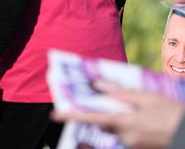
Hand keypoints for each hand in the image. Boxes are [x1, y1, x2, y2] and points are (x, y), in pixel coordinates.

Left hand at [52, 83, 184, 148]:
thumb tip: (99, 86)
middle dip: (105, 114)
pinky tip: (142, 120)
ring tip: (139, 112)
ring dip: (119, 121)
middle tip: (117, 104)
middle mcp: (126, 137)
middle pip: (104, 124)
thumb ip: (120, 93)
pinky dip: (128, 128)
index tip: (55, 114)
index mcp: (125, 122)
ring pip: (116, 131)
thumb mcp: (147, 97)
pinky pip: (126, 137)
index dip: (72, 116)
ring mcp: (133, 146)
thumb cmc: (172, 113)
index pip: (91, 118)